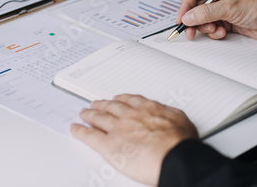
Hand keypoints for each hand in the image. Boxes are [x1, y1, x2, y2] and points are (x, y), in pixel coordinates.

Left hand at [71, 94, 197, 185]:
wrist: (175, 157)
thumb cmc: (180, 143)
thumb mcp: (181, 120)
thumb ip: (170, 115)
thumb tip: (170, 114)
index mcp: (147, 109)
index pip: (129, 100)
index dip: (120, 99)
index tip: (117, 99)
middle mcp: (130, 116)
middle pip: (111, 107)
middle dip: (102, 105)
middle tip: (95, 104)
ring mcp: (118, 129)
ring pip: (98, 118)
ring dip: (89, 114)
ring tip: (84, 113)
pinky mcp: (109, 145)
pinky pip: (89, 136)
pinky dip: (80, 131)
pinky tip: (75, 128)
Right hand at [176, 0, 256, 41]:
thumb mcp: (230, 7)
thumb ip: (207, 12)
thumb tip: (188, 17)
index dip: (185, 5)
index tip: (181, 19)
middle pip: (195, 8)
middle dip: (194, 20)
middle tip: (191, 31)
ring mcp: (222, 9)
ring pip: (202, 20)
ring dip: (206, 27)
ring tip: (215, 30)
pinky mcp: (226, 21)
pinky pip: (211, 27)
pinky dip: (214, 32)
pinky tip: (223, 32)